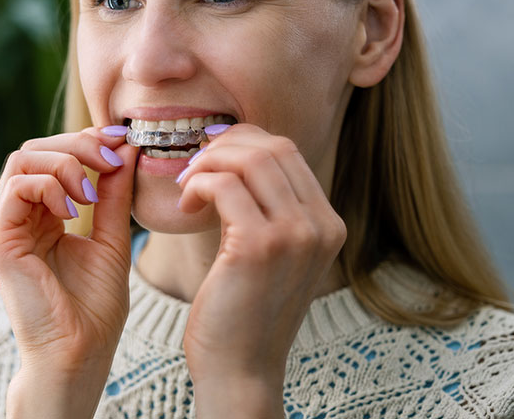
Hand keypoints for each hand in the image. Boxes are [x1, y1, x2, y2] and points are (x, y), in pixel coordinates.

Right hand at [0, 128, 138, 416]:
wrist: (80, 352)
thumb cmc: (94, 306)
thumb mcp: (112, 237)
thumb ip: (114, 194)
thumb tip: (126, 149)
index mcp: (42, 215)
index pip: (52, 157)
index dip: (86, 140)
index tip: (121, 140)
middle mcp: (19, 217)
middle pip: (34, 150)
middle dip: (77, 144)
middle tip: (111, 158)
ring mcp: (6, 228)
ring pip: (21, 161)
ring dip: (64, 163)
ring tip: (92, 192)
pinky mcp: (0, 242)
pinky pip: (15, 189)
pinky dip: (48, 186)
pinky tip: (74, 209)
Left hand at [176, 124, 345, 414]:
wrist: (240, 370)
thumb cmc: (244, 310)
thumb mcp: (272, 254)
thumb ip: (269, 209)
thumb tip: (237, 156)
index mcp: (327, 223)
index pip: (287, 152)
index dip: (242, 143)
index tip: (211, 158)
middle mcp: (321, 225)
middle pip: (271, 147)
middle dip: (222, 147)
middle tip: (193, 169)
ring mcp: (295, 235)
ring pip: (248, 159)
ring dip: (207, 163)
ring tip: (186, 187)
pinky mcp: (260, 247)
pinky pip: (223, 186)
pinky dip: (197, 185)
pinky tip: (186, 206)